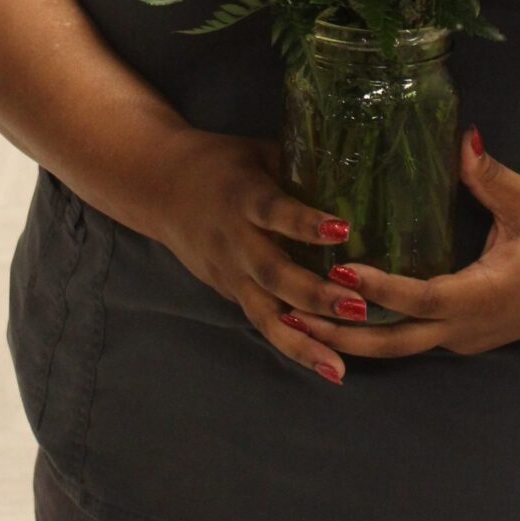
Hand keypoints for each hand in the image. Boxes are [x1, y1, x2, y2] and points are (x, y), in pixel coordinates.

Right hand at [157, 131, 357, 384]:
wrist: (158, 186)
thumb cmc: (221, 163)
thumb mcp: (258, 153)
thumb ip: (301, 167)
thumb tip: (361, 172)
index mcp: (242, 196)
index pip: (273, 211)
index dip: (305, 222)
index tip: (343, 229)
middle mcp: (233, 240)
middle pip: (272, 272)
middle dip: (314, 294)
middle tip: (357, 308)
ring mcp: (228, 272)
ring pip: (264, 312)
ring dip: (303, 341)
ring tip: (338, 367)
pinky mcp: (228, 292)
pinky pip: (262, 321)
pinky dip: (292, 344)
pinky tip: (324, 366)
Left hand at [279, 127, 519, 367]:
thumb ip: (491, 175)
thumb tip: (462, 139)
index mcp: (482, 295)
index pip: (420, 298)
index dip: (379, 288)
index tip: (340, 271)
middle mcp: (467, 327)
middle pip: (396, 341)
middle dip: (342, 332)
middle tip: (294, 312)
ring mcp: (464, 338)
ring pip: (401, 346)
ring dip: (352, 337)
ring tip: (300, 317)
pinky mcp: (463, 336)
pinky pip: (413, 339)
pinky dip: (376, 331)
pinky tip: (341, 314)